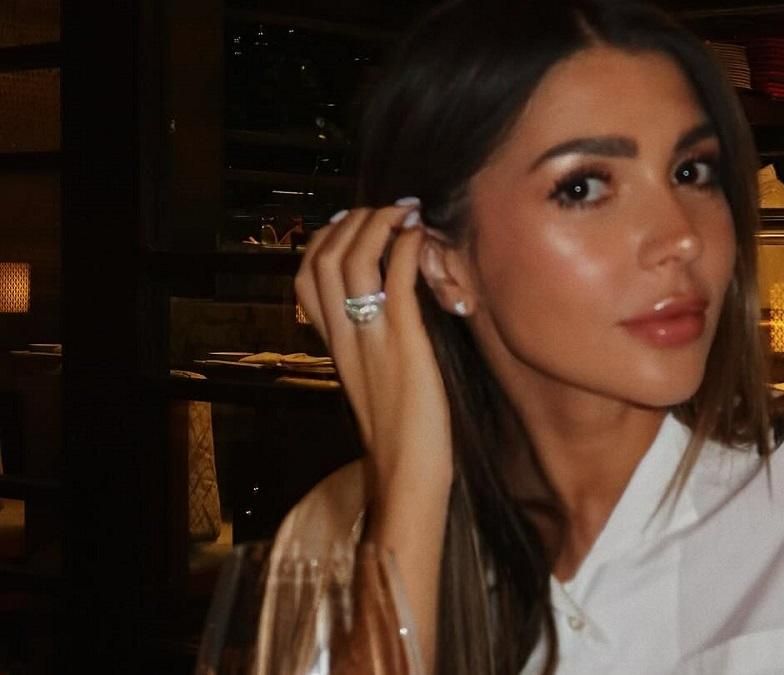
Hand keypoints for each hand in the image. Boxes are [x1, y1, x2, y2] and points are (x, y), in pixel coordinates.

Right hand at [295, 201, 452, 670]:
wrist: (408, 474)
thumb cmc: (402, 434)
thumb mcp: (374, 382)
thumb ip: (371, 347)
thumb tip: (389, 314)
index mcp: (333, 346)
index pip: (304, 277)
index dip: (323, 240)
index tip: (353, 222)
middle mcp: (344, 337)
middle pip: (323, 258)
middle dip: (353, 221)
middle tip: (387, 208)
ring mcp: (371, 338)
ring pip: (352, 260)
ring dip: (378, 224)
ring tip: (405, 210)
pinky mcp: (404, 345)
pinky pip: (396, 281)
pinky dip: (407, 248)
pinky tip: (422, 237)